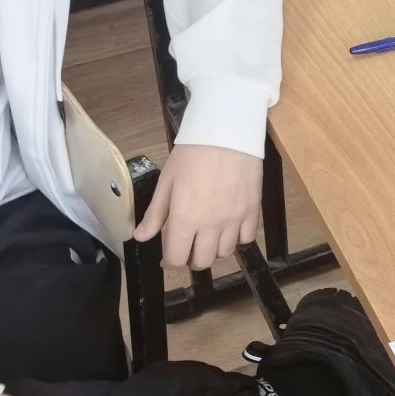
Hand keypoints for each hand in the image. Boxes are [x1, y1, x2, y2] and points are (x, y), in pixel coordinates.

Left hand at [133, 144, 262, 269]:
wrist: (227, 133)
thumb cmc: (192, 154)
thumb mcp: (167, 181)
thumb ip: (155, 213)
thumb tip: (141, 237)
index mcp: (184, 219)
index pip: (177, 258)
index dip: (170, 262)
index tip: (169, 256)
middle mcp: (210, 226)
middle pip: (202, 262)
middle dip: (191, 259)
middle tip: (188, 247)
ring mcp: (234, 220)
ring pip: (224, 253)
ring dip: (213, 250)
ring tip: (208, 236)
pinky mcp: (252, 211)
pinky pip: (246, 239)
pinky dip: (236, 239)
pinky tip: (229, 228)